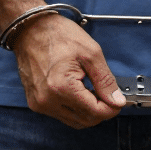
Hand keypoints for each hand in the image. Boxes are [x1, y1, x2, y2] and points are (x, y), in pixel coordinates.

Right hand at [12, 12, 125, 127]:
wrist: (31, 29)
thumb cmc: (58, 34)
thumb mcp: (90, 53)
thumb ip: (105, 80)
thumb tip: (117, 100)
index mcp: (61, 88)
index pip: (94, 113)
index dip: (111, 109)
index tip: (119, 101)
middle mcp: (48, 101)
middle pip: (84, 121)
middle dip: (100, 110)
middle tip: (108, 94)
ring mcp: (40, 104)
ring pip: (73, 121)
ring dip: (87, 110)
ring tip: (93, 89)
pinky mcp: (35, 102)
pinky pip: (61, 114)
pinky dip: (74, 107)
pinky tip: (78, 90)